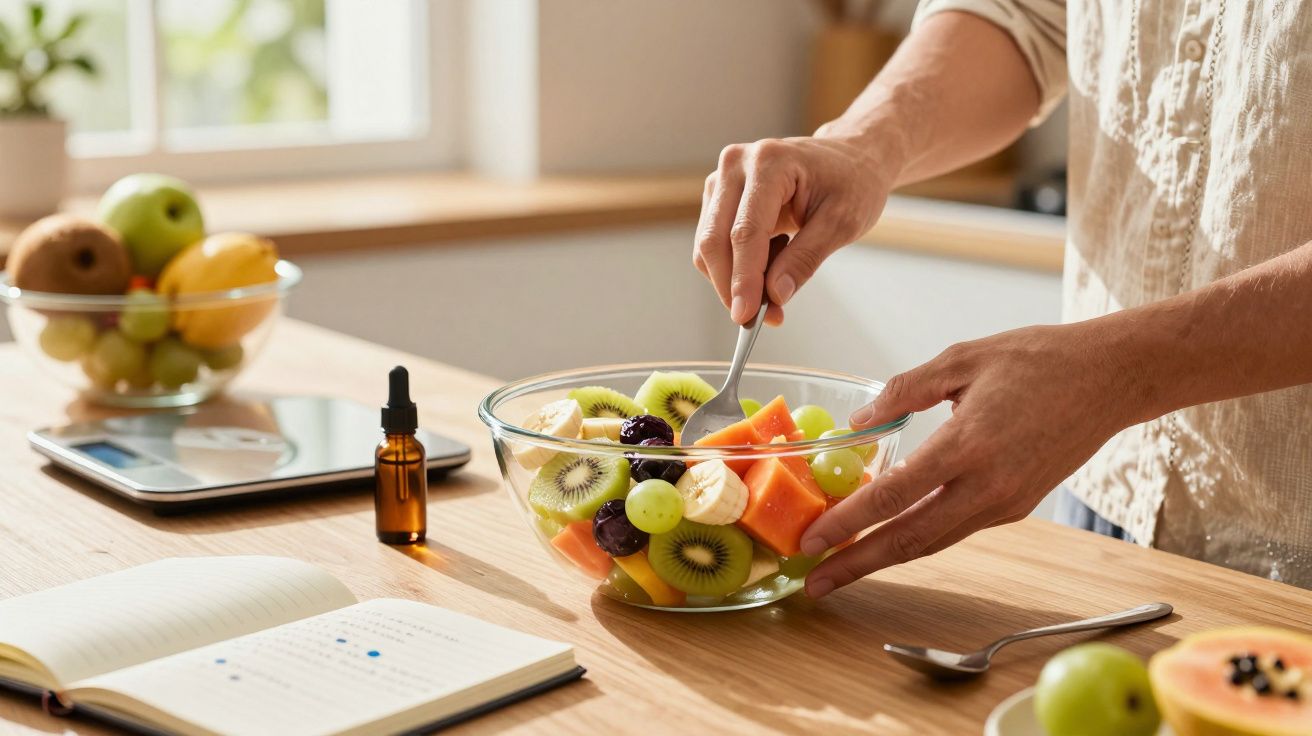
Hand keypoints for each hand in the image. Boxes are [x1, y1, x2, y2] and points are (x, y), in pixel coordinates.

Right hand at [693, 134, 901, 324]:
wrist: (849, 159)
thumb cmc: (851, 182)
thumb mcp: (842, 223)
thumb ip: (805, 259)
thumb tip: (775, 295)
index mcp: (769, 162)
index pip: (745, 231)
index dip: (743, 278)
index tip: (746, 316)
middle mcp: (736, 165)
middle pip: (715, 240)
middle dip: (732, 286)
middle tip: (757, 319)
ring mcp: (722, 180)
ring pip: (709, 246)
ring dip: (734, 280)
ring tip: (778, 284)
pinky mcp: (719, 197)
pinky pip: (714, 244)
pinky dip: (736, 268)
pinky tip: (770, 264)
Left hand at [799, 322, 1139, 597]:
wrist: (1110, 378)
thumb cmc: (1039, 360)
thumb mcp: (962, 359)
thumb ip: (903, 391)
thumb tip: (858, 423)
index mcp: (968, 445)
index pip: (894, 495)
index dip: (848, 522)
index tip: (812, 540)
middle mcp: (987, 485)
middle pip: (910, 538)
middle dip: (857, 564)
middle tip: (815, 583)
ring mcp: (1006, 502)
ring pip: (934, 541)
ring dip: (885, 558)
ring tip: (843, 568)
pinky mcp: (1018, 506)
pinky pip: (957, 528)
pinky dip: (919, 538)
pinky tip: (889, 537)